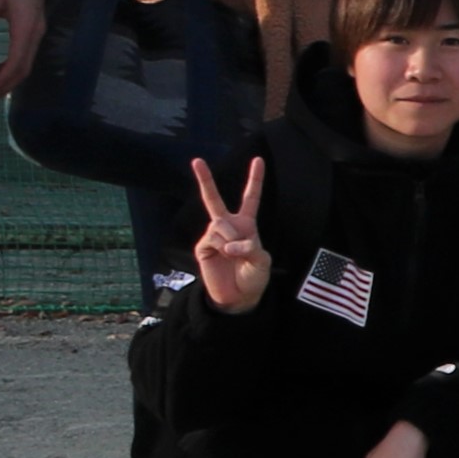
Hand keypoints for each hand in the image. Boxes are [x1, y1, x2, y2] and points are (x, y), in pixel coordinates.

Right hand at [185, 153, 273, 313]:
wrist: (238, 298)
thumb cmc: (253, 277)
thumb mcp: (262, 261)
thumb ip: (251, 247)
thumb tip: (231, 242)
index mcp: (246, 225)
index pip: (251, 198)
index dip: (254, 179)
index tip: (258, 159)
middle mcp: (228, 226)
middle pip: (214, 199)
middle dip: (205, 179)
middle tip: (196, 160)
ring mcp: (213, 236)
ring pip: (219, 223)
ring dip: (231, 238)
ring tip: (234, 254)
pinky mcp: (203, 247)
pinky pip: (212, 238)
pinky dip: (223, 246)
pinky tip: (225, 255)